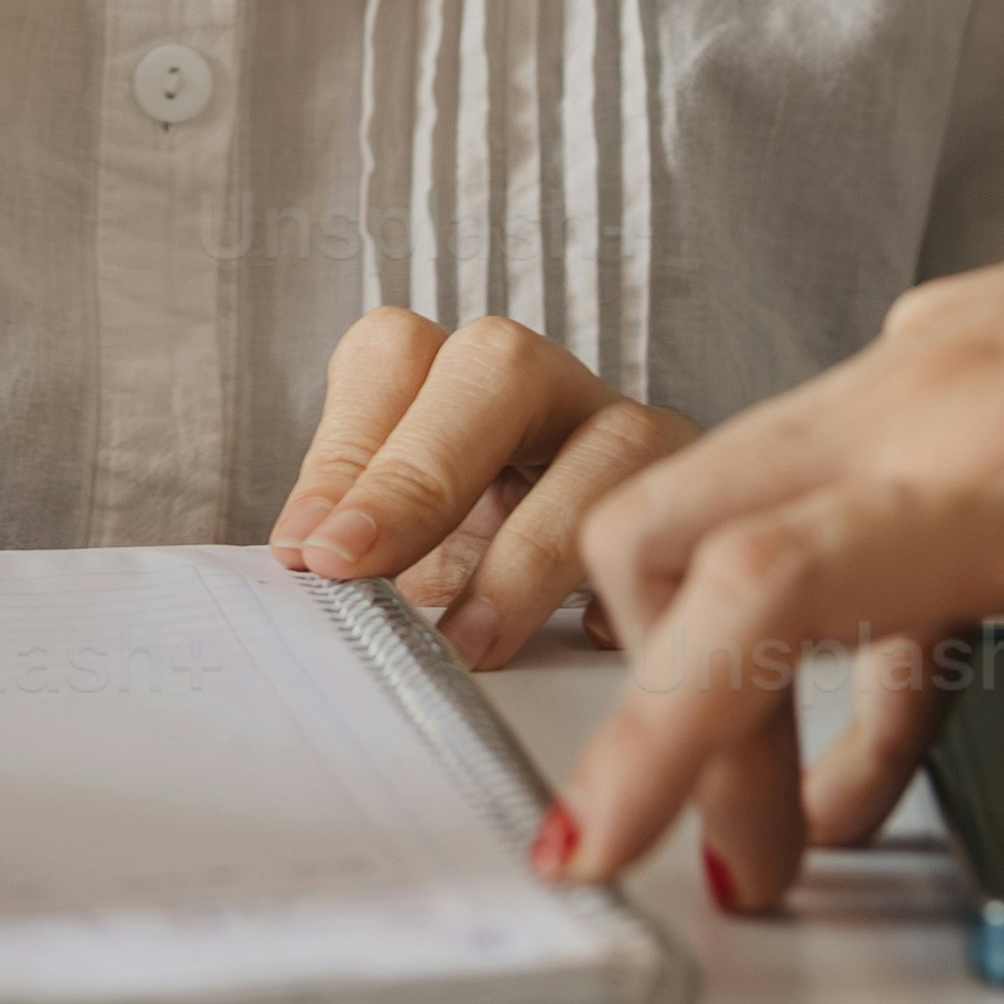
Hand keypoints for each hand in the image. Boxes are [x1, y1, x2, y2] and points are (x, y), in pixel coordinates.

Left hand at [269, 300, 726, 750]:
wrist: (616, 587)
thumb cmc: (489, 558)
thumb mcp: (415, 543)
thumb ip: (360, 539)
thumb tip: (299, 567)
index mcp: (458, 375)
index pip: (393, 356)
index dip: (346, 450)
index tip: (310, 550)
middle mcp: (550, 385)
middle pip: (498, 367)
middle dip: (419, 474)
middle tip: (357, 570)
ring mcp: (637, 434)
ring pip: (608, 447)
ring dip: (528, 557)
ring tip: (470, 645)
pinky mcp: (704, 503)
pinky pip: (685, 533)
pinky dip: (637, 596)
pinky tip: (593, 646)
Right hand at [547, 151, 1003, 903]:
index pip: (773, 583)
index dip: (660, 722)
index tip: (596, 849)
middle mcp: (943, 389)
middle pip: (685, 534)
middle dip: (660, 709)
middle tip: (733, 870)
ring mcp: (934, 363)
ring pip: (727, 504)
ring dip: (719, 663)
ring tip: (786, 831)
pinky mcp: (952, 364)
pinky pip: (817, 490)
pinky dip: (799, 616)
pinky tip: (868, 740)